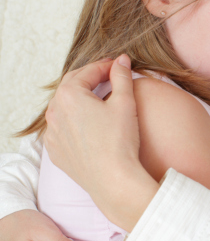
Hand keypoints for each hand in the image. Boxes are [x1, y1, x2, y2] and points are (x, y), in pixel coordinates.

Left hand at [44, 56, 155, 228]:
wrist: (113, 180)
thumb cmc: (119, 141)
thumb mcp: (125, 102)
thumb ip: (122, 76)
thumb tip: (122, 60)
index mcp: (69, 95)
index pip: (89, 71)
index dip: (106, 66)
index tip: (119, 66)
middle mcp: (54, 112)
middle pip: (72, 85)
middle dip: (90, 78)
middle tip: (108, 76)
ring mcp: (52, 133)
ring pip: (64, 107)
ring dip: (79, 98)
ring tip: (97, 97)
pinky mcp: (56, 150)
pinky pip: (61, 128)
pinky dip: (73, 120)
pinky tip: (87, 123)